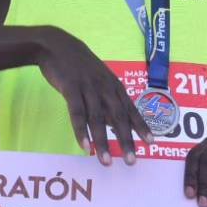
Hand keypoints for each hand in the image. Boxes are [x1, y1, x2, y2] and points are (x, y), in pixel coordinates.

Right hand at [35, 27, 151, 165]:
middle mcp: (105, 87)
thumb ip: (107, 100)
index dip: (141, 125)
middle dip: (126, 139)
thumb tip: (116, 125)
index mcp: (113, 85)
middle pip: (118, 116)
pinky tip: (85, 147)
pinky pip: (77, 113)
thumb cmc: (79, 66)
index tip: (151, 143)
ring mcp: (88, 87)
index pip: (130, 108)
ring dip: (103, 141)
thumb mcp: (98, 79)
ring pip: (98, 118)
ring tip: (106, 161)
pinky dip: (81, 131)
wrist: (56, 45)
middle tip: (132, 161)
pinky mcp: (71, 88)